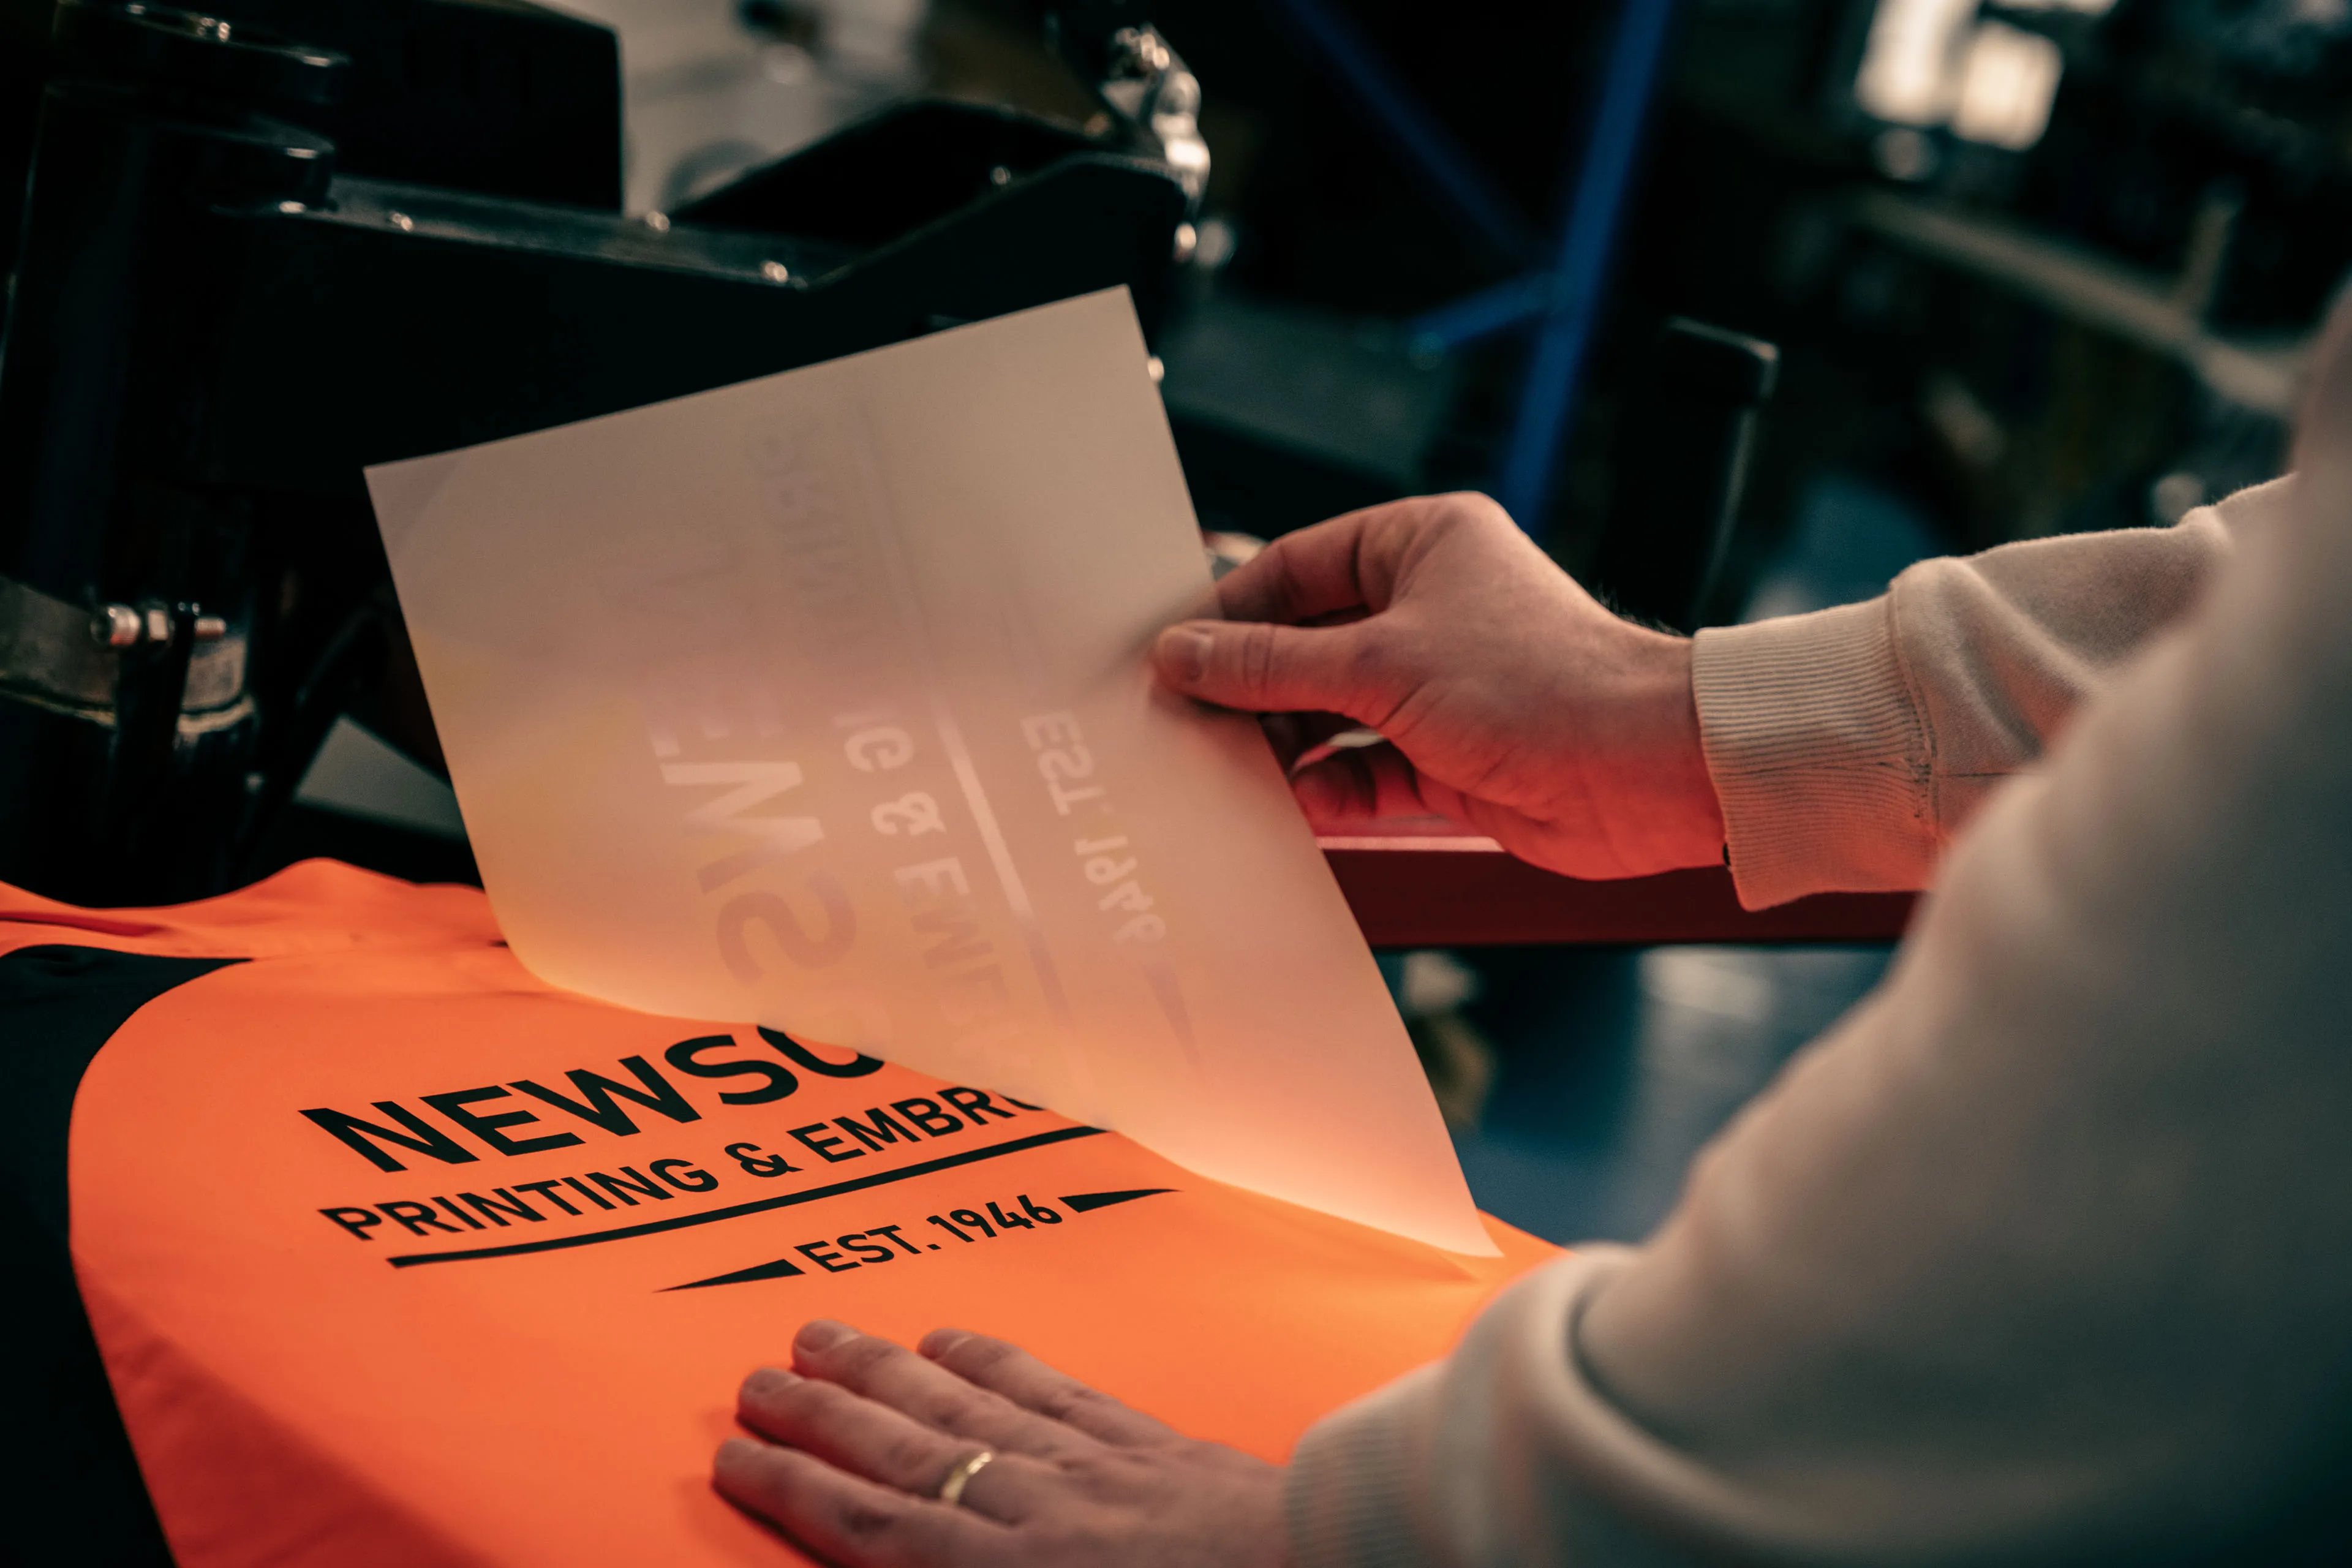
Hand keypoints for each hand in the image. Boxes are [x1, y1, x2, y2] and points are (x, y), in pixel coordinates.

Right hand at [713, 1320, 1288, 1567]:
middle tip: (752, 1374)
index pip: (875, 1527)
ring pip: (966, 1405)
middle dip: (818, 1411)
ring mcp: (1095, 1466)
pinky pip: (1055, 1389)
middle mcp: (1039, 1508)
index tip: (734, 1455)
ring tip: (824, 1332)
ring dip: (885, 1368)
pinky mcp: (1152, 1444)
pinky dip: (995, 1361)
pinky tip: (953, 1337)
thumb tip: (914, 1561)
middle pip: (903, 1449)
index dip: (795, 1488)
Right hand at [1154, 492, 1725, 880]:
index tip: (1174, 654)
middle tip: (1190, 722)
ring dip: (1285, 745)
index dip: (1231, 611)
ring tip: (1234, 773)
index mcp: (1421, 544)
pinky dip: (1330, 789)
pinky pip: (1364, 769)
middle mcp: (1429, 608)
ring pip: (1331, 712)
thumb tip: (1186, 654)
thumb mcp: (1380, 663)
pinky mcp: (1448, 756)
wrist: (1642, 772)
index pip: (1297, 567)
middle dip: (1252, 689)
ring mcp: (1438, 685)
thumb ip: (1272, 665)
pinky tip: (1299, 807)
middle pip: (1307, 644)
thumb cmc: (1541, 685)